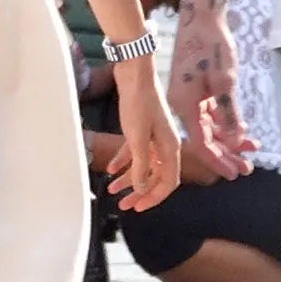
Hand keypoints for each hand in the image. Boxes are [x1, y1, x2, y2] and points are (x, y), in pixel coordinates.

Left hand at [106, 62, 179, 210]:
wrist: (134, 73)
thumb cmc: (139, 103)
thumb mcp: (138, 139)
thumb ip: (140, 166)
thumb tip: (142, 188)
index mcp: (170, 148)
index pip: (168, 182)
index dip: (154, 197)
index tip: (138, 208)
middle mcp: (165, 144)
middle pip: (155, 176)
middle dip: (140, 192)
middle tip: (124, 205)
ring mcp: (153, 136)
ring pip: (143, 165)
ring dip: (129, 179)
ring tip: (112, 189)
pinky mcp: (141, 127)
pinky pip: (134, 151)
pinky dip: (123, 161)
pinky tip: (110, 169)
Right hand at [168, 0, 252, 176]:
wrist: (200, 16)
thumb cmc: (212, 46)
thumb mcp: (225, 82)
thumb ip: (229, 113)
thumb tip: (237, 142)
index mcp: (184, 106)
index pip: (201, 144)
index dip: (219, 160)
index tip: (235, 173)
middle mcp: (181, 105)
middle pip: (205, 138)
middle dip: (227, 153)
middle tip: (248, 167)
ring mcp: (186, 97)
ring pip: (208, 126)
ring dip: (229, 137)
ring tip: (250, 149)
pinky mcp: (193, 89)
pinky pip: (208, 112)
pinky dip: (224, 121)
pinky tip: (241, 128)